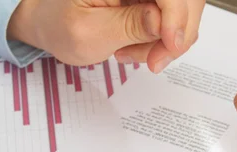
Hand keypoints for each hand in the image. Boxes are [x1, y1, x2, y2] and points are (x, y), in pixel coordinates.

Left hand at [7, 0, 204, 73]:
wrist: (52, 24)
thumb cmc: (61, 25)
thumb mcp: (88, 32)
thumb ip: (129, 26)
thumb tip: (162, 21)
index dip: (176, 17)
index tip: (170, 45)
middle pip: (185, 1)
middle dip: (176, 35)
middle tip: (154, 61)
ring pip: (183, 13)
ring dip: (166, 42)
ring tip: (130, 53)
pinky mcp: (152, 1)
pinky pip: (173, 22)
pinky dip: (161, 42)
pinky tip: (135, 47)